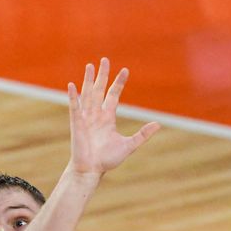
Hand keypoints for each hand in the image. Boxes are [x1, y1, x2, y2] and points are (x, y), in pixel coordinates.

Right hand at [68, 58, 159, 176]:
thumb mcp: (129, 145)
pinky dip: (73, 96)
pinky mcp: (77, 123)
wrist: (91, 170)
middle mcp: (96, 115)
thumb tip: (158, 124)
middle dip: (102, 75)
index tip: (125, 71)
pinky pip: (74, 107)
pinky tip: (72, 85)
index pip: (114, 95)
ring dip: (89, 80)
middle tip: (104, 60)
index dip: (119, 83)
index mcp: (108, 118)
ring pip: (88, 94)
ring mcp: (86, 118)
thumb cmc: (107, 160)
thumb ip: (142, 135)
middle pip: (100, 90)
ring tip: (90, 66)